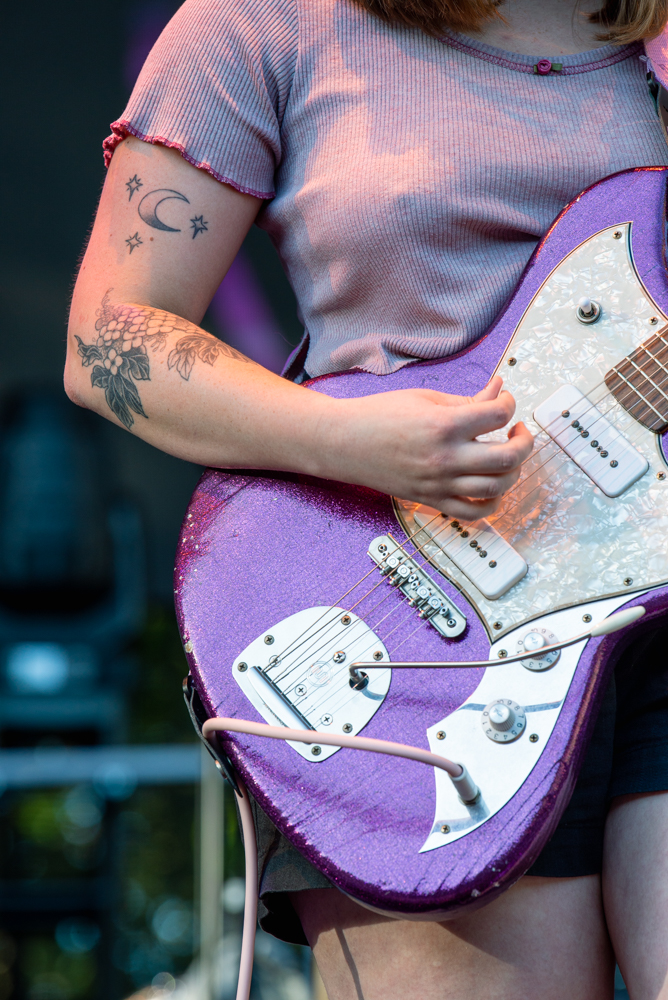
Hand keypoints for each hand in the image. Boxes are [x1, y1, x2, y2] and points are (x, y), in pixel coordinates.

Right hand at [324, 376, 532, 518]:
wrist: (345, 443)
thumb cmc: (380, 416)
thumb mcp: (426, 398)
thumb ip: (467, 399)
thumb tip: (498, 390)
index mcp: (444, 425)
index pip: (498, 416)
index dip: (509, 405)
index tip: (504, 402)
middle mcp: (445, 458)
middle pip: (508, 457)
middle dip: (525, 442)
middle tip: (519, 432)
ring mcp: (439, 483)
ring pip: (496, 487)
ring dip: (514, 472)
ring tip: (508, 457)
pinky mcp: (431, 500)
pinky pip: (473, 513)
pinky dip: (492, 504)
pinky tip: (493, 487)